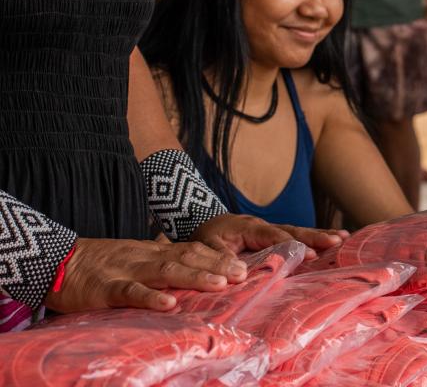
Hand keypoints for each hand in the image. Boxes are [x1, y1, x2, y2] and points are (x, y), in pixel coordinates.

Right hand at [43, 237, 248, 313]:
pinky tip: (169, 303)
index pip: (192, 250)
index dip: (217, 258)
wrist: (56, 260)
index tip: (242, 266)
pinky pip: (130, 292)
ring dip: (195, 277)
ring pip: (165, 271)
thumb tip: (191, 270)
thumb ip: (160, 262)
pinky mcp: (105, 288)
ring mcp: (126, 272)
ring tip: (220, 284)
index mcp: (153, 252)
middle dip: (216, 266)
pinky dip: (150, 297)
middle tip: (242, 275)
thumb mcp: (135, 258)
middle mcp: (146, 258)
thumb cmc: (99, 263)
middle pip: (187, 258)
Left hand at [193, 214, 346, 260]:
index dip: (292, 246)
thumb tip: (239, 273)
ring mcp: (270, 229)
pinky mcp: (273, 234)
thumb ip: (220, 259)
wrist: (200, 220)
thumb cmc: (204, 236)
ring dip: (319, 235)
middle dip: (314, 236)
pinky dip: (313, 237)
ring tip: (343, 238)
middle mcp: (263, 226)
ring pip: (297, 231)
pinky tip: (332, 239)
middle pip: (292, 230)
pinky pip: (294, 235)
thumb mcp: (204, 248)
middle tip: (336, 241)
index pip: (274, 236)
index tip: (308, 255)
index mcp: (248, 227)